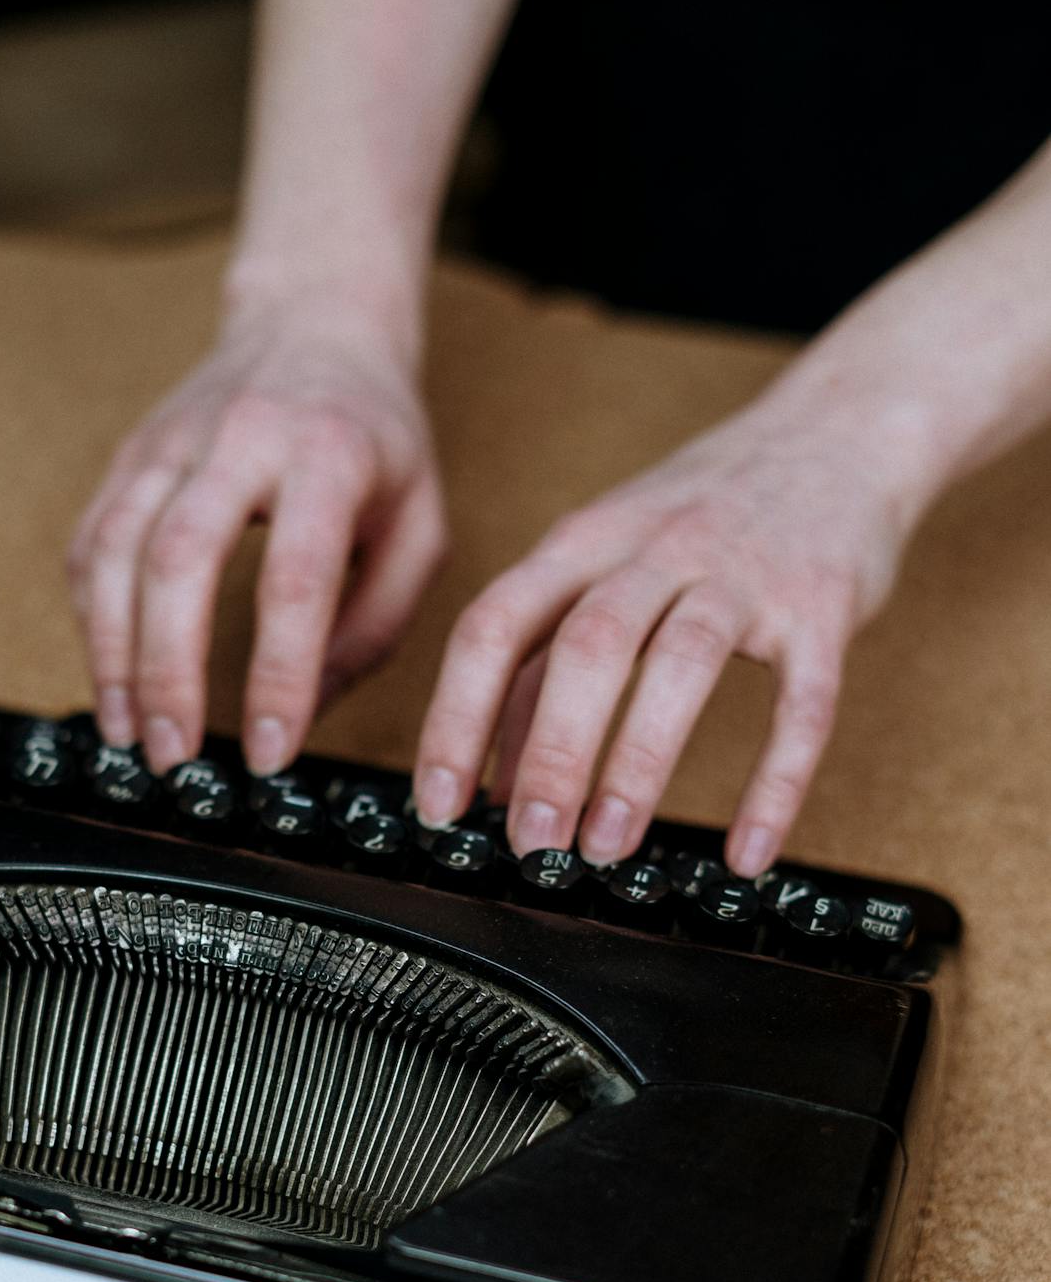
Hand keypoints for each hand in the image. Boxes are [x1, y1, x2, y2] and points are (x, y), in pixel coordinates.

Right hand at [68, 295, 446, 775]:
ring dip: (112, 655)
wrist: (317, 322)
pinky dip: (91, 619)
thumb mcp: (420, 526)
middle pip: (179, 558)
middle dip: (168, 671)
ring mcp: (172, 441)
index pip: (293, 578)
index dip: (278, 674)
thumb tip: (314, 706)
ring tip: (128, 735)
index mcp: (328, 455)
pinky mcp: (130, 453)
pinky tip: (109, 680)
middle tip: (173, 756)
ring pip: (115, 550)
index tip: (269, 750)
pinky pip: (91, 541)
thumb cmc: (378, 441)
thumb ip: (377, 621)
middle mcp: (239, 438)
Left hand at [412, 397, 921, 876]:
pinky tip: (747, 851)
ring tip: (607, 846)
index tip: (438, 802)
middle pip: (587, 646)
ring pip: (681, 665)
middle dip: (550, 754)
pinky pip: (803, 704)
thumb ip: (547, 651)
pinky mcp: (822, 608)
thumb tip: (490, 769)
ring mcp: (745, 575)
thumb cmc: (709, 508)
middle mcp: (658, 548)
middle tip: (530, 841)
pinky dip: (773, 784)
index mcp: (587, 540)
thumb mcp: (606, 554)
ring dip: (637, 764)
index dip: (457, 716)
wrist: (842, 429)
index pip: (496, 624)